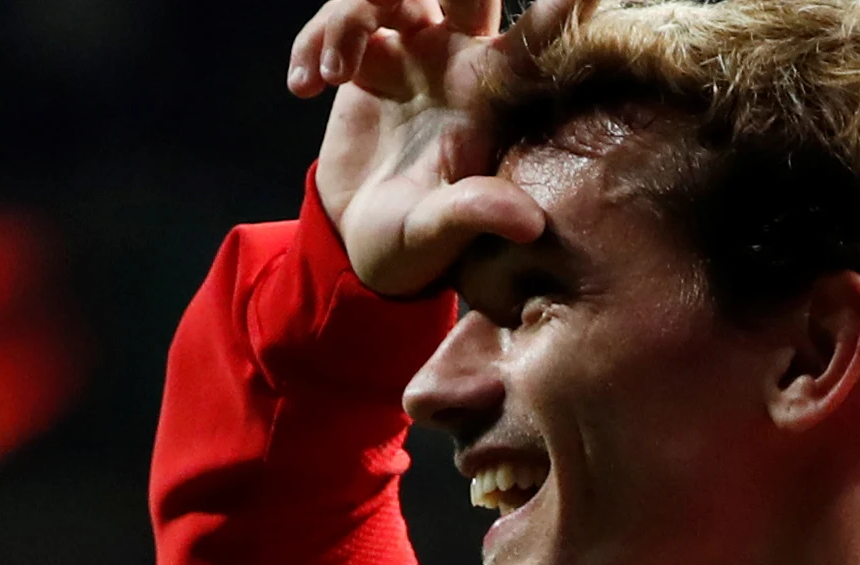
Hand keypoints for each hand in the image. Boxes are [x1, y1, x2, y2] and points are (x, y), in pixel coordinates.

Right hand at [289, 0, 547, 295]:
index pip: (534, 40)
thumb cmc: (413, 244)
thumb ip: (475, 215)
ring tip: (330, 76)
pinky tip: (302, 87)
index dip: (557, 9)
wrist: (357, 245)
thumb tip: (529, 222)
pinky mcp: (364, 56)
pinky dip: (314, 40)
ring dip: (348, 18)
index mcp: (490, 94)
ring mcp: (409, 52)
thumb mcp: (440, 235)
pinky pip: (339, 16)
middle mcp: (455, 61)